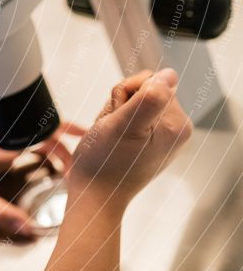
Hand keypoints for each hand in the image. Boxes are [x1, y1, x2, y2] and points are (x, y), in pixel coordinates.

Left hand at [0, 122, 85, 237]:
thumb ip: (2, 213)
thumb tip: (27, 227)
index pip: (37, 129)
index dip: (63, 129)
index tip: (82, 133)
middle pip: (37, 133)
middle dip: (61, 143)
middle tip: (79, 158)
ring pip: (29, 139)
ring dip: (50, 148)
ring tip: (66, 162)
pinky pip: (21, 148)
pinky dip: (37, 153)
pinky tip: (42, 166)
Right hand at [68, 68, 192, 212]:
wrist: (95, 194)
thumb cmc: (104, 163)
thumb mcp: (123, 126)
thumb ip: (149, 99)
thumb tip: (168, 75)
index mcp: (176, 124)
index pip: (151, 82)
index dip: (125, 93)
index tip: (118, 117)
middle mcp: (174, 129)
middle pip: (143, 91)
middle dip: (119, 104)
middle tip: (110, 129)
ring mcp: (161, 136)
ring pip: (132, 103)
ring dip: (113, 114)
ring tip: (109, 136)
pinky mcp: (147, 141)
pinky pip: (129, 116)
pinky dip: (114, 123)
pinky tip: (110, 139)